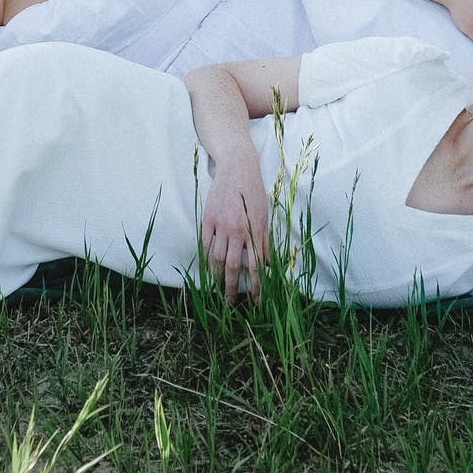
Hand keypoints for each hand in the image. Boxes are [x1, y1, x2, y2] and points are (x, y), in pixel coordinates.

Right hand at [201, 161, 269, 301]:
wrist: (237, 168)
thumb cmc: (254, 192)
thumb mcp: (264, 216)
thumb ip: (264, 240)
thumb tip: (266, 264)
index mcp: (255, 230)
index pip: (256, 265)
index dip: (256, 286)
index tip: (255, 301)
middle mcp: (238, 230)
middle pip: (233, 266)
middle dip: (231, 288)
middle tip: (230, 304)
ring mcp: (221, 224)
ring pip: (216, 258)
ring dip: (217, 277)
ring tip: (217, 289)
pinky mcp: (208, 218)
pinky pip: (206, 244)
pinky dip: (207, 258)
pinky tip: (208, 269)